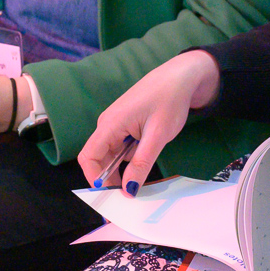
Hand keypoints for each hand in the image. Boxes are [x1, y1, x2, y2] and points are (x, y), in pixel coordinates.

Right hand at [77, 49, 219, 191]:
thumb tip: (128, 190)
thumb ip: (141, 163)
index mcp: (111, 123)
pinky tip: (143, 161)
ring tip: (138, 179)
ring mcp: (116, 123)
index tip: (111, 194)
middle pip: (98, 158)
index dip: (94, 179)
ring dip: (120, 168)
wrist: (181, 76)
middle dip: (109, 177)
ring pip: (110, 154)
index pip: (88, 157)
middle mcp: (108, 124)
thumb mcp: (158, 135)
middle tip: (128, 194)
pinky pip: (120, 146)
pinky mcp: (125, 124)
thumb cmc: (169, 100)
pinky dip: (128, 158)